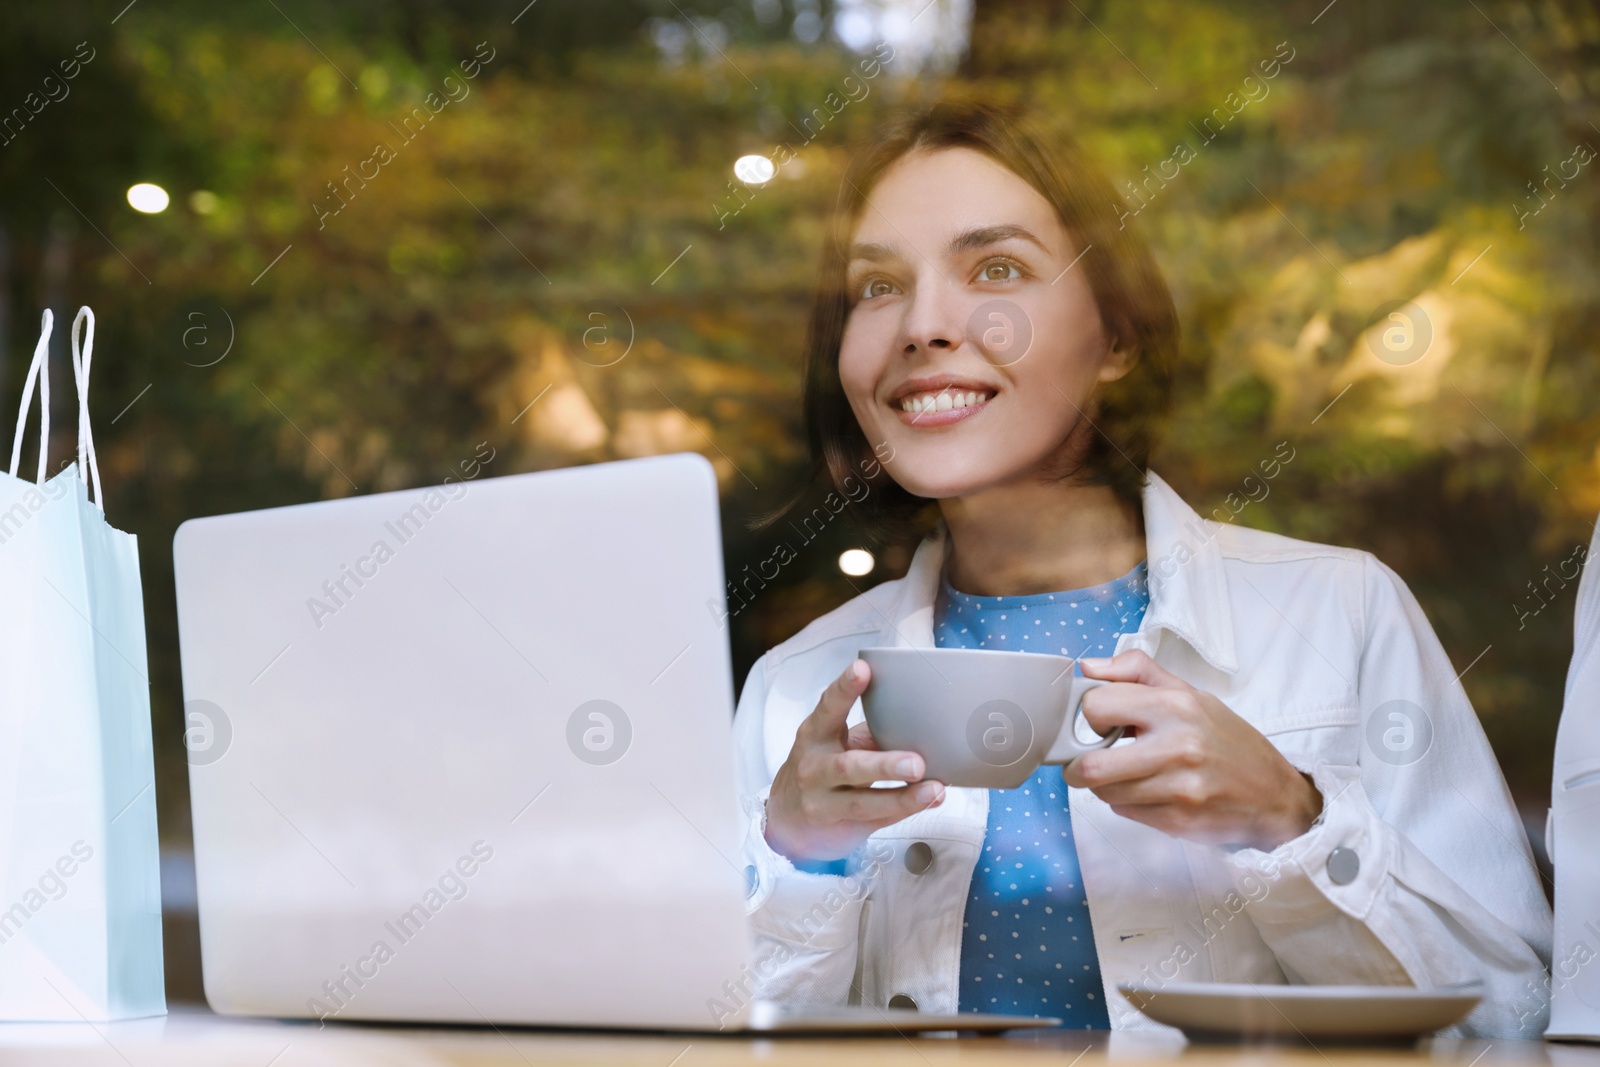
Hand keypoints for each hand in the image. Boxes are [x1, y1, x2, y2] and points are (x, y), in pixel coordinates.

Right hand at [764, 659, 945, 863]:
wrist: (785, 821)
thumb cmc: (820, 770)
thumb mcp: (833, 743)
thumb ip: (869, 732)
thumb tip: (918, 717)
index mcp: (814, 736)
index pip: (828, 708)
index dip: (844, 688)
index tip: (862, 669)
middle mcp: (815, 769)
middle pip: (849, 766)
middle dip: (884, 764)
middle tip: (916, 761)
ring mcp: (824, 802)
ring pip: (864, 802)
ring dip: (903, 795)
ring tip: (933, 787)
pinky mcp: (841, 827)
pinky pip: (876, 819)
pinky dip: (906, 809)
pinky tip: (929, 799)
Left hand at [1064, 650, 1321, 850]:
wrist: (1274, 793)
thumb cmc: (1226, 739)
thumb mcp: (1189, 693)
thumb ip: (1136, 671)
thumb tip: (1087, 667)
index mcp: (1176, 705)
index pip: (1096, 706)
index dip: (1090, 716)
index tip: (1101, 723)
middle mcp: (1178, 747)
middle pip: (1091, 765)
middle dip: (1080, 765)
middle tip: (1088, 761)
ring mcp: (1179, 789)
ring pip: (1104, 793)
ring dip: (1106, 786)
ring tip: (1127, 775)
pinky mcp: (1179, 821)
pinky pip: (1125, 812)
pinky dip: (1128, 803)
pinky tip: (1150, 792)